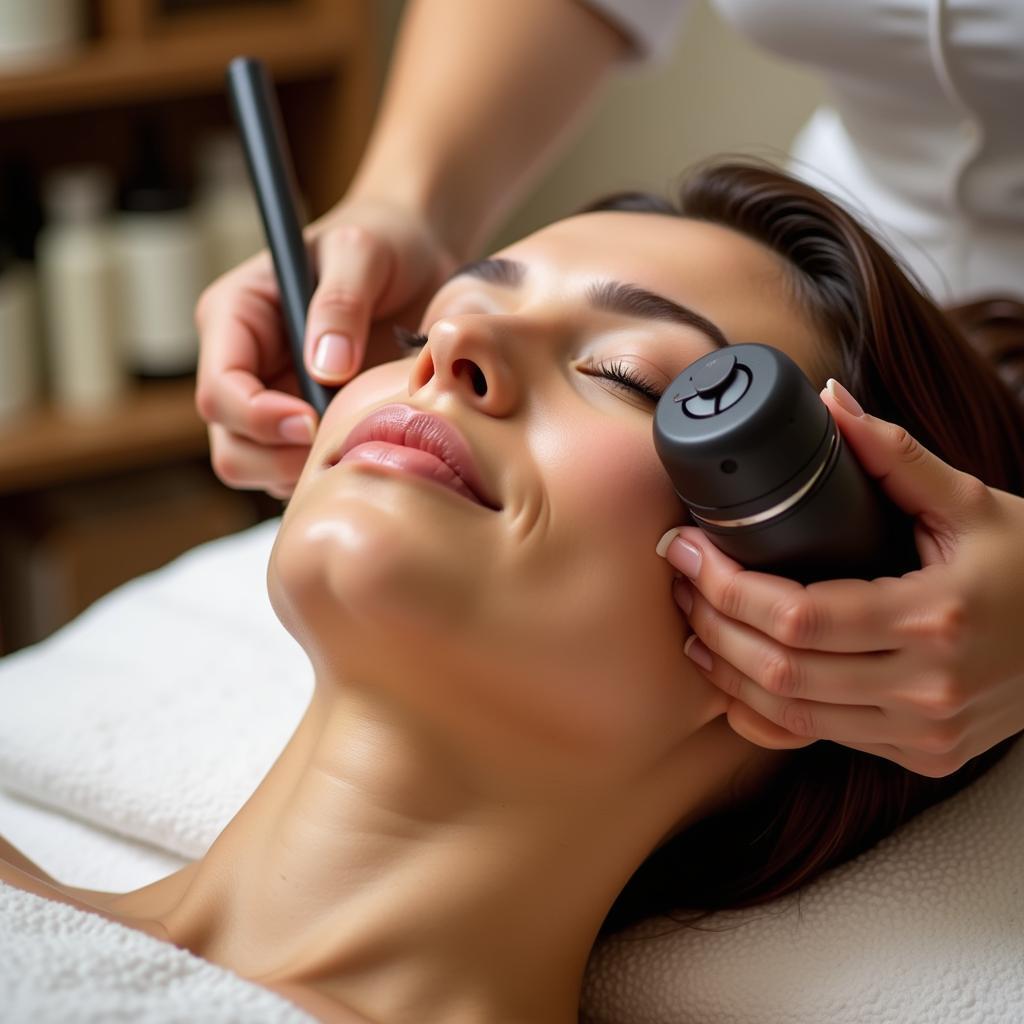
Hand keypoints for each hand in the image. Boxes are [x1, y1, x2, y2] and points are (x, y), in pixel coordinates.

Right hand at [194, 197, 457, 497]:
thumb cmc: (382, 242)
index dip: (258, 418)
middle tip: (343, 443)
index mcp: (235, 318)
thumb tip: (326, 368)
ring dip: (304, 471)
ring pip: (261, 470)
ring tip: (361, 443)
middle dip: (280, 457)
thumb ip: (341, 301)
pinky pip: (299, 472)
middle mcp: (243, 367)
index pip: (219, 390)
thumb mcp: (362, 250)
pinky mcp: (305, 427)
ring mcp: (271, 402)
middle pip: (231, 446)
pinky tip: (369, 448)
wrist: (417, 258)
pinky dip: (327, 472)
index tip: (312, 420)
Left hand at [660, 379, 1023, 776]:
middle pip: (780, 669)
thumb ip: (896, 455)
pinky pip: (819, 740)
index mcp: (935, 618)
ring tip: (692, 624)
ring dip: (726, 670)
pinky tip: (732, 679)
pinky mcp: (921, 753)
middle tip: (679, 580)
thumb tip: (829, 402)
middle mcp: (928, 688)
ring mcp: (924, 732)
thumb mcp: (972, 503)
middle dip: (712, 622)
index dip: (725, 585)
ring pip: (790, 713)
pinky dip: (763, 712)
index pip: (797, 616)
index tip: (686, 549)